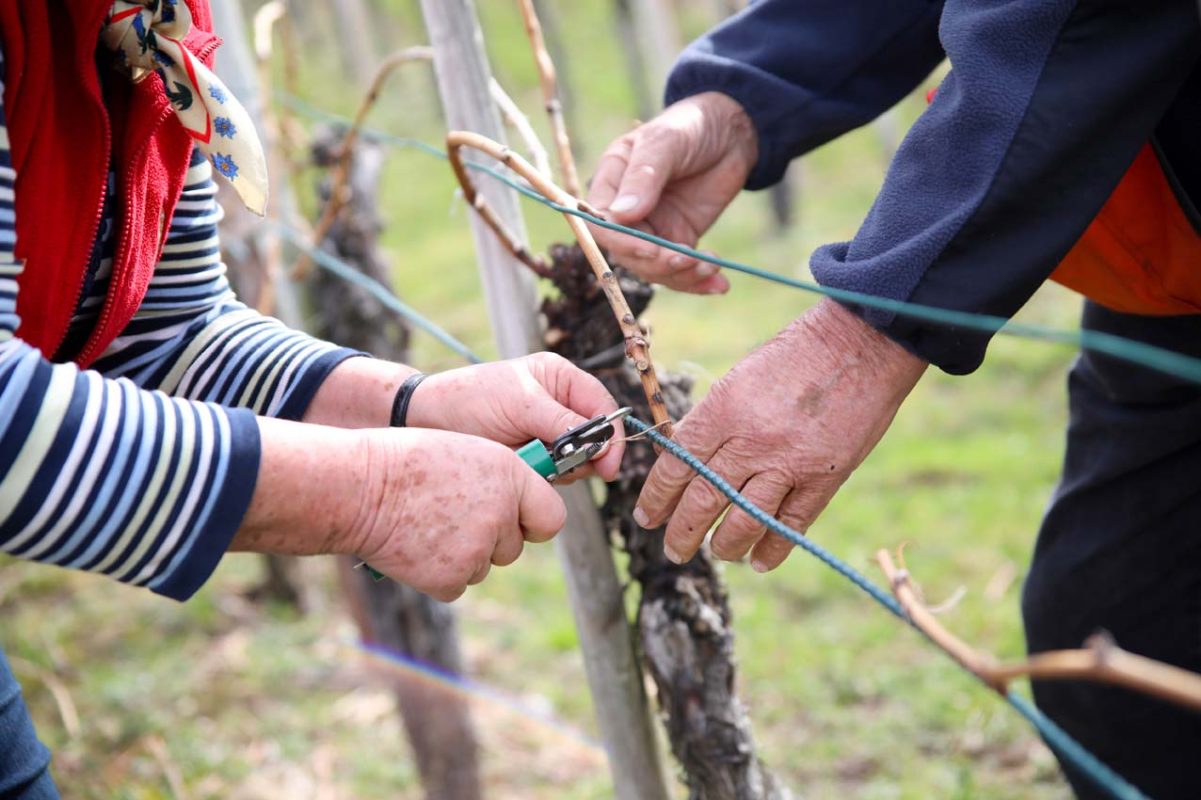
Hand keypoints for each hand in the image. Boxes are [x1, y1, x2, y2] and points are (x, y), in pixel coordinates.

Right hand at [351, 427, 565, 601]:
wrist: (358, 489)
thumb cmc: (406, 463)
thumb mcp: (466, 454)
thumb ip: (501, 483)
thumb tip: (519, 511)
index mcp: (511, 476)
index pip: (551, 517)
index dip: (532, 521)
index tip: (518, 521)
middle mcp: (501, 515)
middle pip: (512, 547)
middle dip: (489, 539)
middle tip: (450, 517)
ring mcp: (477, 551)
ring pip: (482, 566)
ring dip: (461, 555)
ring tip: (426, 524)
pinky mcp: (451, 579)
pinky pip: (457, 584)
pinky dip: (438, 574)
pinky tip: (415, 546)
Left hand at [407, 352, 624, 481]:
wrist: (426, 424)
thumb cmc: (470, 399)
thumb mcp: (520, 403)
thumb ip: (562, 422)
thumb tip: (600, 443)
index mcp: (560, 379)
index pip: (602, 406)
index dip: (611, 435)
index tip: (608, 465)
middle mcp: (559, 406)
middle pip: (596, 438)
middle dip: (585, 455)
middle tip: (563, 466)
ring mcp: (547, 436)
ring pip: (579, 462)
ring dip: (563, 469)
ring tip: (532, 461)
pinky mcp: (534, 460)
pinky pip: (556, 477)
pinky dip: (546, 479)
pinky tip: (524, 470)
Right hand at [586, 91, 758, 293]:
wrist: (732, 132)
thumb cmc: (691, 126)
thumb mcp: (665, 142)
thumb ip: (644, 176)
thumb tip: (622, 214)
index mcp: (611, 183)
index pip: (600, 225)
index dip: (621, 242)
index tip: (650, 249)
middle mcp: (627, 212)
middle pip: (627, 254)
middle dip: (657, 263)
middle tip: (688, 258)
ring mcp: (653, 228)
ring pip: (654, 269)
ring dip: (681, 275)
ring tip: (710, 267)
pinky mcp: (679, 239)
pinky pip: (680, 270)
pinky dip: (698, 282)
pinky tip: (719, 285)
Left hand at [634, 300, 927, 570]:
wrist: (862, 343)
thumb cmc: (795, 354)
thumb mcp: (740, 377)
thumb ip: (713, 420)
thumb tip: (683, 457)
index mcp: (723, 410)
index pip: (677, 466)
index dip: (657, 498)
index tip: (646, 517)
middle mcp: (751, 440)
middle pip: (704, 500)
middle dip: (682, 533)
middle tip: (673, 550)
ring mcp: (789, 462)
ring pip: (744, 521)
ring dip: (725, 546)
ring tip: (717, 552)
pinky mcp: (824, 477)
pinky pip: (791, 525)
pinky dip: (773, 548)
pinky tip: (759, 561)